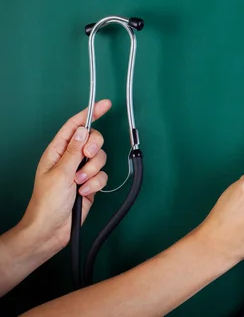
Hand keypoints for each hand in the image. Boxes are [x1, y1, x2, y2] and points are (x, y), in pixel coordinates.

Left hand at [19, 100, 111, 255]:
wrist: (51, 230)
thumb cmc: (46, 203)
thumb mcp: (59, 173)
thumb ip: (74, 151)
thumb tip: (83, 130)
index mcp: (57, 151)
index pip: (75, 126)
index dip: (89, 114)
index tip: (104, 105)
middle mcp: (70, 158)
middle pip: (93, 140)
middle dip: (94, 148)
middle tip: (88, 156)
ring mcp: (81, 171)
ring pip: (100, 159)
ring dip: (92, 171)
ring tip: (80, 183)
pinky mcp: (91, 184)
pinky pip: (102, 176)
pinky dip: (95, 184)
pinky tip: (84, 193)